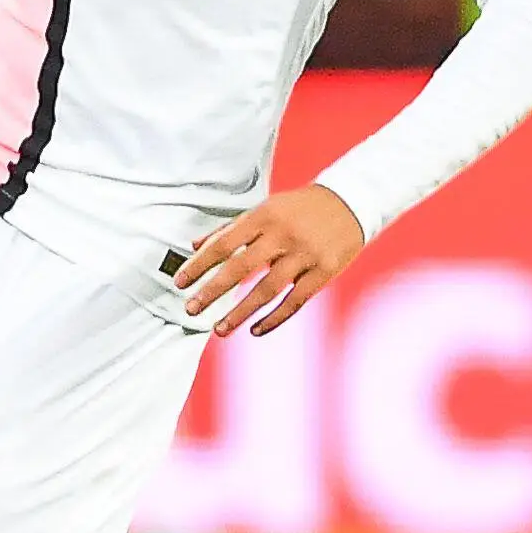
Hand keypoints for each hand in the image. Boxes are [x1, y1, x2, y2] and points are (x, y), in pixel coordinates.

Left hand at [173, 183, 366, 337]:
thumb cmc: (300, 208)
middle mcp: (283, 235)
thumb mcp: (266, 208)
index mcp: (265, 215)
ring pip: (267, 290)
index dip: (200, 264)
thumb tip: (195, 246)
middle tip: (191, 309)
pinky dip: (274, 318)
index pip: (224, 243)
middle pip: (241, 268)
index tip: (180, 282)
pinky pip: (295, 301)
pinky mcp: (324, 272)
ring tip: (219, 330)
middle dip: (213, 291)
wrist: (351, 202)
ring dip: (240, 312)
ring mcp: (305, 255)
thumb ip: (231, 228)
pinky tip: (255, 330)